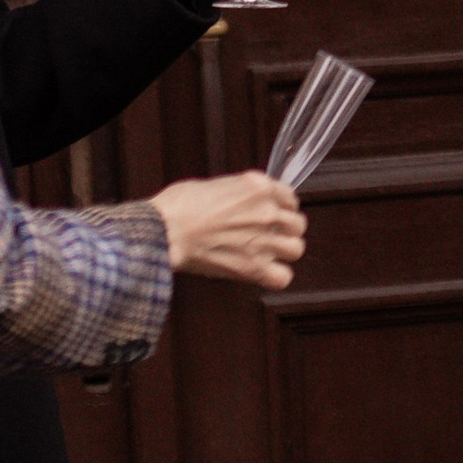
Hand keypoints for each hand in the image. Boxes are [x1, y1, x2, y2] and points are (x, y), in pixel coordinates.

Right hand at [152, 172, 307, 288]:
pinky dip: (276, 277)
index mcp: (258, 187)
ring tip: (267, 253)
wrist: (164, 231)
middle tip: (268, 235)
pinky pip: (283, 277)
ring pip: (296, 249)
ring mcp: (263, 240)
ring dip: (283, 252)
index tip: (273, 213)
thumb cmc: (178, 206)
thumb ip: (240, 192)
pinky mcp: (253, 267)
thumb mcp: (215, 184)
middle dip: (285, 230)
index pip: (290, 197)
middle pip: (297, 224)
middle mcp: (266, 212)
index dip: (282, 207)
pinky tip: (263, 272)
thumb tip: (246, 202)